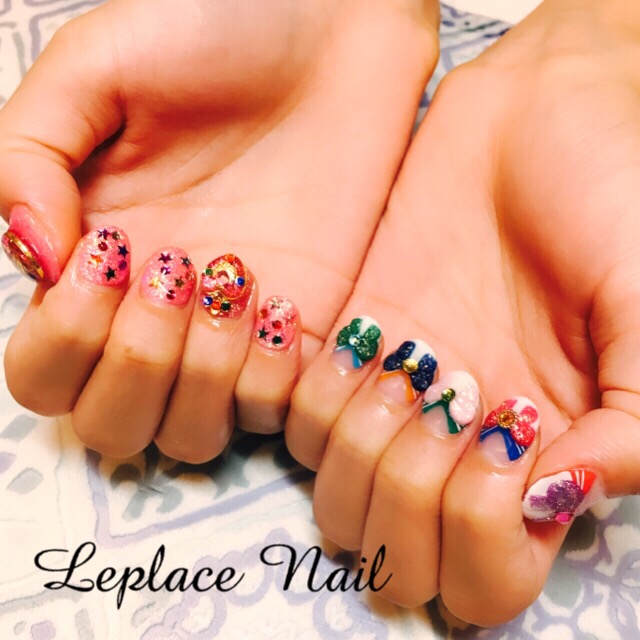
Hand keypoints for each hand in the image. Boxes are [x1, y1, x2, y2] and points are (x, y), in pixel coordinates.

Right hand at [0, 0, 438, 460]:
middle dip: (132, 369)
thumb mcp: (96, 67)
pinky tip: (283, 305)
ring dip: (200, 378)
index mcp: (96, 262)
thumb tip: (32, 255)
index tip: (114, 253)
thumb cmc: (218, 29)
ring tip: (233, 283)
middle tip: (173, 275)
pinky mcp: (304, 335)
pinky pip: (275, 411)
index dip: (67, 339)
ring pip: (190, 435)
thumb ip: (30, 158)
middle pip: (110, 426)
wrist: (335, 27)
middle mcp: (160, 315)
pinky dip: (270, 378)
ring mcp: (234, 333)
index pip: (46, 370)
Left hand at [287, 0, 639, 622]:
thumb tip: (563, 495)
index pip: (485, 577)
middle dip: (404, 500)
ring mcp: (401, 396)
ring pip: (337, 493)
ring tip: (398, 370)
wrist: (543, 114)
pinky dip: (319, 395)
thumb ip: (634, 420)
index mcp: (546, 454)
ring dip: (358, 444)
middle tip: (439, 411)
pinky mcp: (354, 342)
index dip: (480, 533)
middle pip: (396, 554)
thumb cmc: (617, 192)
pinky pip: (301, 417)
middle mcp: (465, 443)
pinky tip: (360, 345)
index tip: (503, 436)